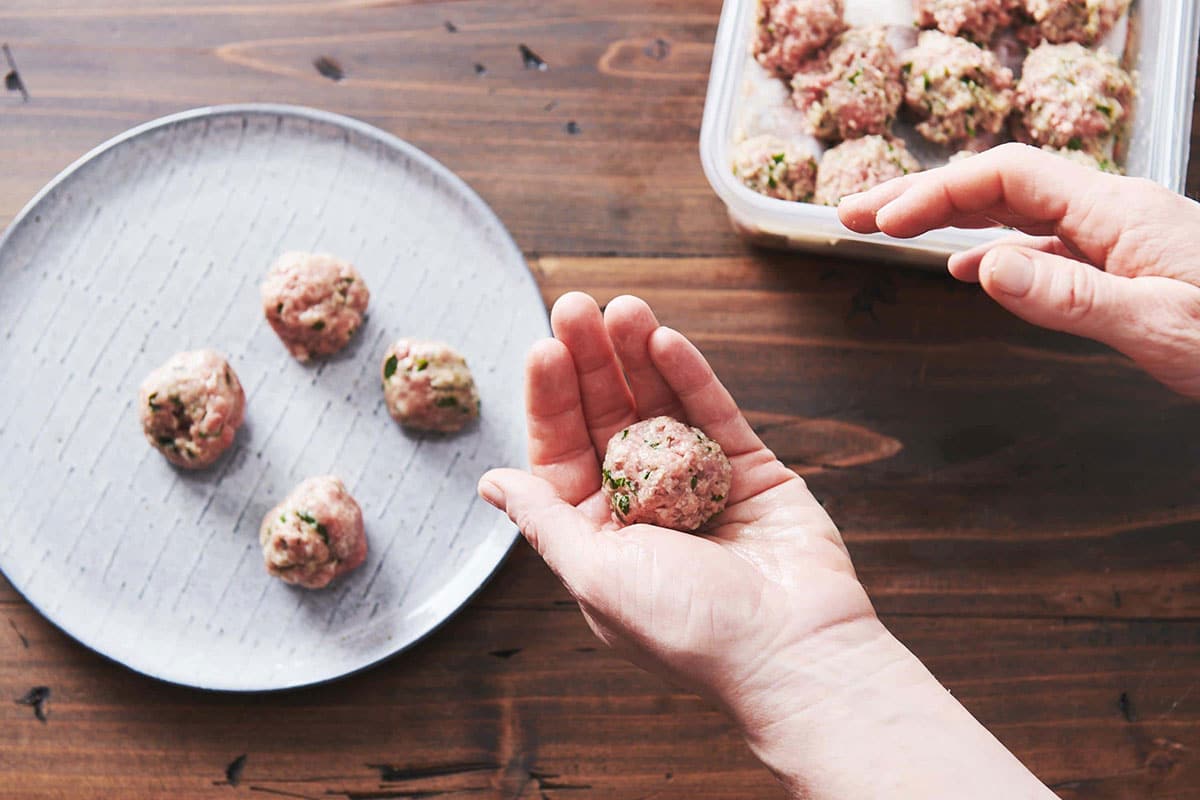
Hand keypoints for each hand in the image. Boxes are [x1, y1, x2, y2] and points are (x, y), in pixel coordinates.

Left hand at [479, 293, 1056, 798]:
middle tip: (575, 306)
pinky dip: (690, 376)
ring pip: (660, 406)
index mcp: (600, 537)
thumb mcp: (595, 575)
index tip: (544, 349)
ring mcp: (699, 484)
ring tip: (621, 306)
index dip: (552, 400)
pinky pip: (714, 412)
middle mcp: (645, 507)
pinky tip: (664, 339)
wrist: (793, 649)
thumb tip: (490, 483)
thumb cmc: (688, 627)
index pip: (563, 453)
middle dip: (591, 363)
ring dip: (636, 355)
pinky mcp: (749, 470)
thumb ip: (545, 520)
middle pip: (607, 419)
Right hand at [839, 143, 1199, 397]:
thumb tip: (980, 269)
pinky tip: (969, 268)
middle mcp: (1112, 212)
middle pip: (998, 184)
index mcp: (1116, 212)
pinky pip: (1041, 243)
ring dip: (947, 218)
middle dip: (921, 196)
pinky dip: (990, 249)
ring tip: (889, 231)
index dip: (934, 193)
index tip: (880, 222)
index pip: (1004, 178)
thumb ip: (1068, 297)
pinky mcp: (1122, 264)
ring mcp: (1117, 236)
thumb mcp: (1157, 325)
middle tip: (854, 215)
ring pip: (1014, 210)